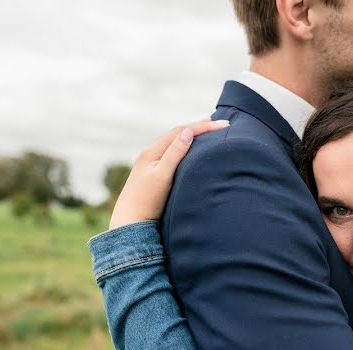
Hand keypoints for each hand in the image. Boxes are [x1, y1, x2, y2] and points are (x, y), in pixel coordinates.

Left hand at [109, 119, 230, 229]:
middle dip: (198, 127)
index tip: (223, 125)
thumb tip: (188, 131)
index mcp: (153, 152)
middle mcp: (150, 155)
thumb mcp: (163, 175)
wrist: (130, 222)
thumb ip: (175, 153)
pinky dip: (185, 148)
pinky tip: (190, 151)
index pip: (180, 132)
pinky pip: (171, 154)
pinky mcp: (153, 175)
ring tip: (208, 133)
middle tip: (219, 124)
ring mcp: (151, 165)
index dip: (202, 126)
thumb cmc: (146, 201)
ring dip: (191, 136)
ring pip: (174, 144)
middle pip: (177, 134)